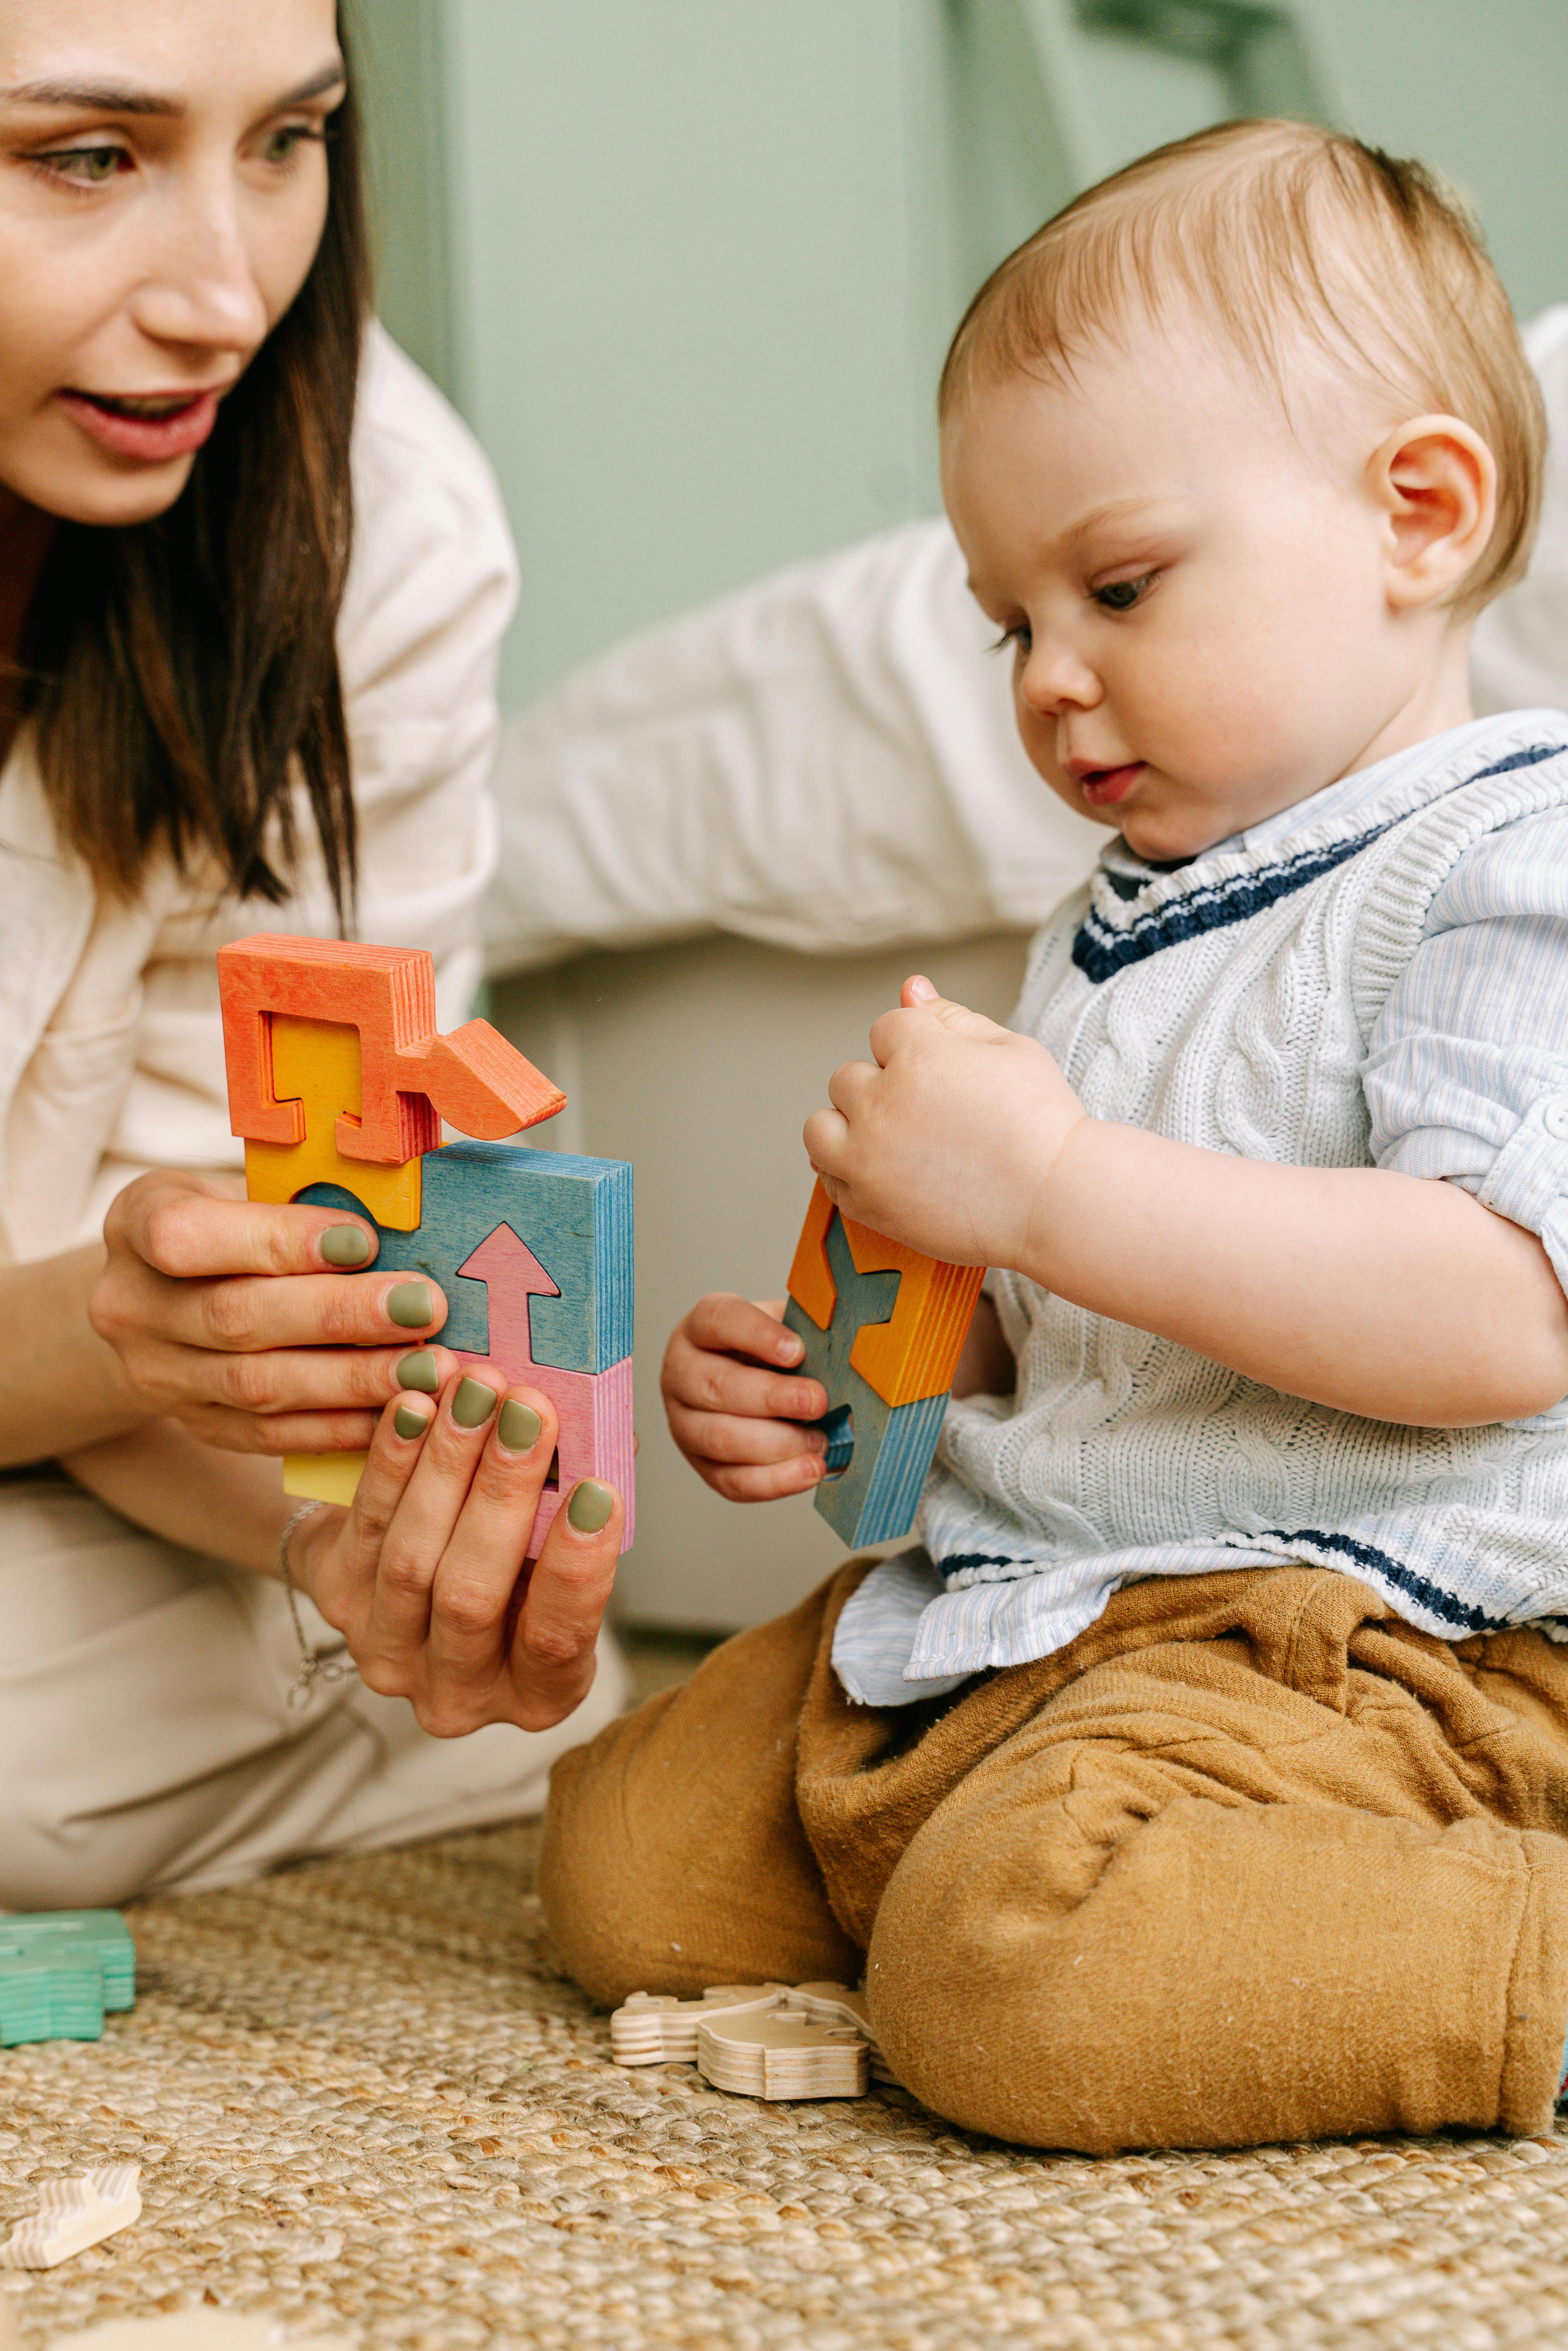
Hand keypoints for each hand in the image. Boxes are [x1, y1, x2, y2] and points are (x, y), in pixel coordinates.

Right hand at [91, 1168, 458, 1455]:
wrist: (174, 1294)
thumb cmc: (236, 1222)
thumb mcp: (250, 1187)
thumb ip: (308, 1197)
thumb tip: (407, 1214)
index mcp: (137, 1221)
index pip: (189, 1236)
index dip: (278, 1240)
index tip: (364, 1240)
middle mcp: (130, 1304)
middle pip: (235, 1318)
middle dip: (340, 1316)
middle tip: (424, 1308)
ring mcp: (156, 1373)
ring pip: (257, 1385)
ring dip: (353, 1379)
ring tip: (429, 1367)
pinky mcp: (196, 1424)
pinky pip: (269, 1435)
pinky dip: (339, 1426)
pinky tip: (398, 1411)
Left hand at [293, 1362, 623, 1734]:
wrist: (418, 1576)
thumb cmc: (512, 1566)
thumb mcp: (558, 1558)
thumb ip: (578, 1512)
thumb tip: (605, 1435)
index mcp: (537, 1692)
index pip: (556, 1639)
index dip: (577, 1568)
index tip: (596, 1492)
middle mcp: (459, 1693)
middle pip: (471, 1595)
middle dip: (504, 1493)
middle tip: (529, 1411)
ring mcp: (389, 1655)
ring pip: (412, 1559)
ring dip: (446, 1464)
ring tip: (476, 1393)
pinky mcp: (340, 1606)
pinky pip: (365, 1527)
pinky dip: (392, 1462)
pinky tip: (416, 1406)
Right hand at [661, 1293, 828, 1500]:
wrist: (762, 1384)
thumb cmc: (776, 1352)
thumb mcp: (787, 1326)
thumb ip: (806, 1329)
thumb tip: (841, 1344)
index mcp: (701, 1328)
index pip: (720, 1321)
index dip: (758, 1336)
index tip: (797, 1350)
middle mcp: (682, 1373)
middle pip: (717, 1386)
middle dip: (772, 1397)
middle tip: (817, 1401)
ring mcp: (684, 1423)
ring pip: (720, 1438)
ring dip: (777, 1443)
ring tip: (820, 1442)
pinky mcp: (701, 1465)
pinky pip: (733, 1481)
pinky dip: (775, 1480)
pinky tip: (809, 1470)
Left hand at [802, 974, 1087, 1268]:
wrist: (1055, 1203)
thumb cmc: (1042, 1125)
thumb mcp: (1009, 1049)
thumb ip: (952, 1017)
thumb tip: (911, 987)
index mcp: (918, 1055)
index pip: (885, 1029)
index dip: (916, 1047)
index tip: (945, 1076)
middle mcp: (882, 1105)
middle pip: (847, 1078)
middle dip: (880, 1087)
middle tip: (930, 1113)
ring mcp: (868, 1159)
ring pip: (820, 1127)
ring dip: (848, 1128)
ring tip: (893, 1141)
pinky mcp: (868, 1204)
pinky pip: (831, 1179)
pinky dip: (851, 1172)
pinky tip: (891, 1173)